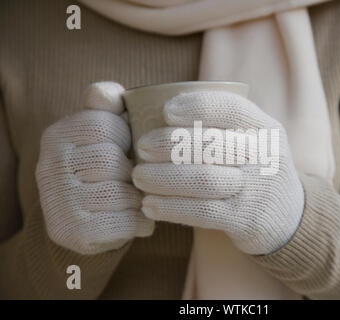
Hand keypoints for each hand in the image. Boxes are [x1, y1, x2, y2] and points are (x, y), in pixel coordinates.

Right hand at [36, 82, 153, 254]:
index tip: (126, 146)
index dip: (125, 137)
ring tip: (139, 198)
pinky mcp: (73, 232)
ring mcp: (58, 203)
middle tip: (137, 177)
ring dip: (139, 197)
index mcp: (57, 136)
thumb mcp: (102, 130)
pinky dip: (141, 221)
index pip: (100, 125)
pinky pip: (123, 222)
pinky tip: (138, 219)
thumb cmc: (103, 167)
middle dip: (133, 170)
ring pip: (119, 193)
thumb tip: (111, 95)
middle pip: (110, 160)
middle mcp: (49, 168)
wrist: (85, 221)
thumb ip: (106, 104)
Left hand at [132, 91, 304, 254]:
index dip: (197, 106)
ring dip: (163, 177)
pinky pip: (203, 212)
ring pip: (204, 179)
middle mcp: (266, 157)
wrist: (289, 216)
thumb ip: (224, 125)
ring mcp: (257, 190)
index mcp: (266, 129)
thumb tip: (162, 109)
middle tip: (142, 147)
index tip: (166, 111)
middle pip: (211, 144)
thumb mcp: (255, 141)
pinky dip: (171, 207)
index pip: (232, 109)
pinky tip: (149, 205)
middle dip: (169, 143)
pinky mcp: (246, 220)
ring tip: (139, 176)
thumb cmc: (257, 169)